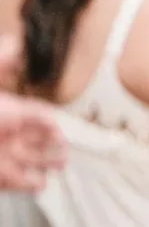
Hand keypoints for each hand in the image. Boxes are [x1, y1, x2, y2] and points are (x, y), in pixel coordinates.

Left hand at [0, 37, 64, 191]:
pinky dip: (29, 184)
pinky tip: (41, 184)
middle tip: (64, 148)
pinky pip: (16, 181)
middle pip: (32, 139)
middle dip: (50, 144)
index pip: (35, 115)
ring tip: (60, 164)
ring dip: (44, 163)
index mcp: (7, 111)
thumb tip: (18, 43)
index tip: (60, 127)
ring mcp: (1, 154)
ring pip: (26, 160)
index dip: (49, 121)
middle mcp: (5, 133)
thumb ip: (4, 61)